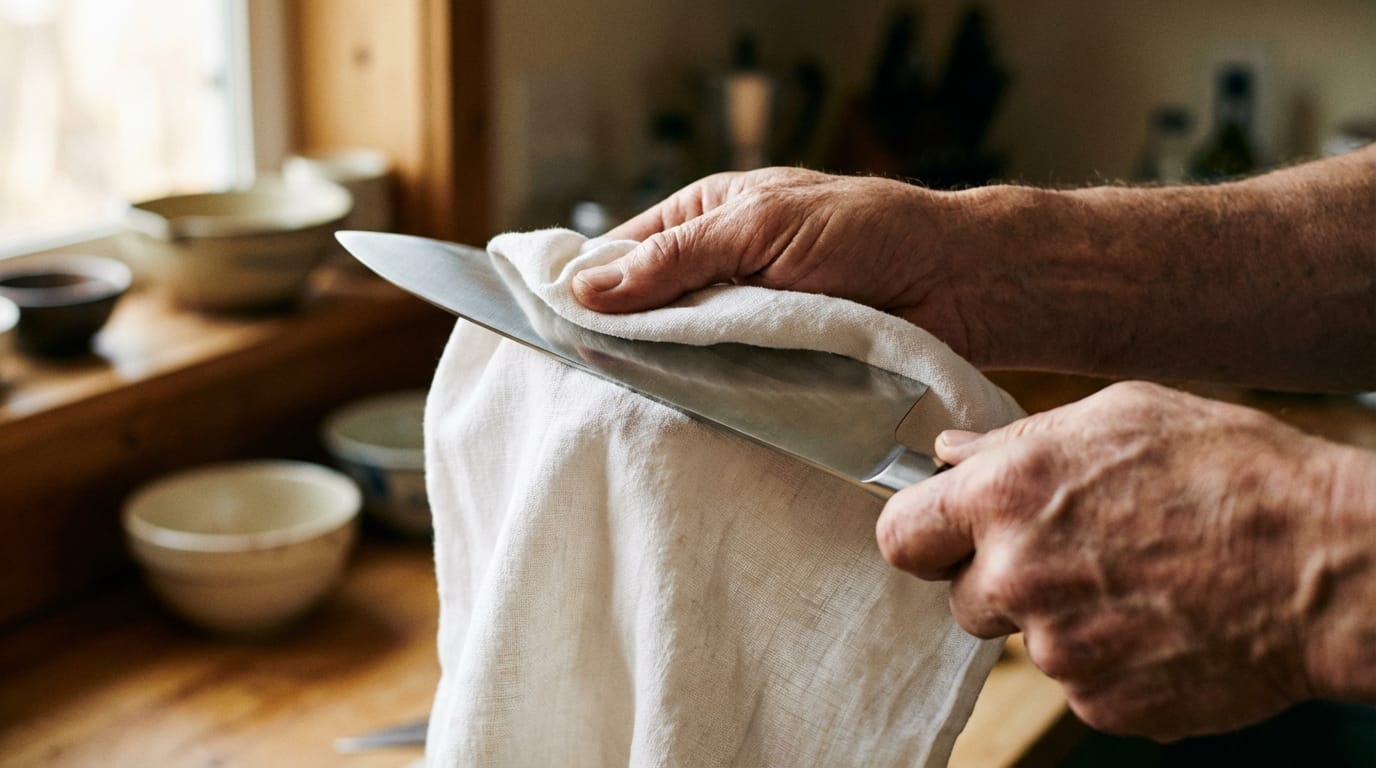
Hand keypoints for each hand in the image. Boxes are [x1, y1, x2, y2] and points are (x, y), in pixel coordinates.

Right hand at [572, 167, 980, 357]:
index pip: (624, 252)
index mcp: (708, 217)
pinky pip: (725, 385)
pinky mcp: (774, 367)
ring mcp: (747, 322)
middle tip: (587, 372)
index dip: (587, 284)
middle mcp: (720, 269)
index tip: (549, 323)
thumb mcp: (758, 226)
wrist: (955, 283)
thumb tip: (585, 286)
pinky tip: (684, 411)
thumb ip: (674, 258)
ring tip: (630, 396)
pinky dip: (708, 395)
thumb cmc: (866, 230)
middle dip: (623, 336)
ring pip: (682, 354)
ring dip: (666, 371)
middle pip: (646, 309)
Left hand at [876, 381, 1345, 739]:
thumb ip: (1016, 443)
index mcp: (1006, 496)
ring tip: (1139, 583)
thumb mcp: (1119, 417)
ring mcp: (1059, 650)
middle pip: (962, 597)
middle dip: (1003, 581)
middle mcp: (1018, 576)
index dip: (925, 535)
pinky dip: (1112, 662)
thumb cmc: (1235, 474)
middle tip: (1074, 555)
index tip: (947, 536)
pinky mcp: (1102, 704)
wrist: (1328, 567)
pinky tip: (1163, 623)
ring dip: (1064, 621)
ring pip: (1028, 642)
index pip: (900, 535)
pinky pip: (1081, 684)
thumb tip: (952, 455)